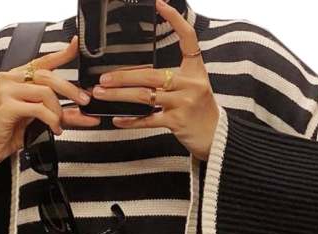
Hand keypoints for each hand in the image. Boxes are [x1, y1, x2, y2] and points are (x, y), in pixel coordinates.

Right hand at [0, 35, 100, 174]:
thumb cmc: (11, 131)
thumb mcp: (39, 119)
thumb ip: (60, 113)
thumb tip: (85, 114)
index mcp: (18, 78)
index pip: (42, 61)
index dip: (61, 54)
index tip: (75, 45)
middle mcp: (11, 79)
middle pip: (48, 76)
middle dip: (70, 89)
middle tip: (85, 101)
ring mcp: (6, 90)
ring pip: (45, 92)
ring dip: (58, 110)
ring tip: (59, 124)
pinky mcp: (6, 105)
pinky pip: (38, 108)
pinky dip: (51, 119)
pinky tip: (55, 129)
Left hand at [91, 0, 219, 160]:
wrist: (216, 136)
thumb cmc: (201, 110)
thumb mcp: (194, 86)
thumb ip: (173, 77)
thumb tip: (140, 73)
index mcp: (195, 70)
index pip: (188, 38)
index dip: (175, 20)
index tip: (159, 5)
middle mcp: (191, 83)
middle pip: (151, 75)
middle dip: (123, 76)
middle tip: (104, 78)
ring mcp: (184, 103)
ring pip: (146, 96)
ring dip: (120, 95)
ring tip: (102, 93)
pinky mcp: (177, 121)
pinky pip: (149, 120)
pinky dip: (131, 120)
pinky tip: (117, 119)